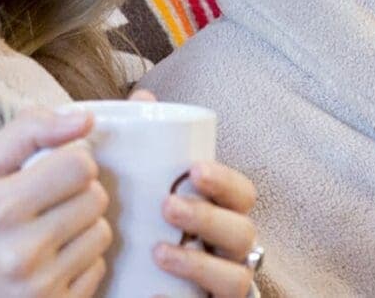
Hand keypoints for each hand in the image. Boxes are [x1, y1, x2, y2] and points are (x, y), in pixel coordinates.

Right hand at [0, 107, 114, 297]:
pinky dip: (81, 260)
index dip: (73, 161)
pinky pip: (98, 269)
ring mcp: (39, 288)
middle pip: (96, 198)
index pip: (79, 165)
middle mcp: (21, 252)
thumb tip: (86, 120)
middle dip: (79, 192)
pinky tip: (52, 258)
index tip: (56, 170)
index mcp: (0, 209)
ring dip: (84, 226)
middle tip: (51, 201)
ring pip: (102, 234)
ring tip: (52, 229)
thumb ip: (29, 131)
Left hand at [130, 89, 259, 297]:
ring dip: (201, 265)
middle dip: (210, 218)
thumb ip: (148, 145)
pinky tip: (155, 296)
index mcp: (223, 214)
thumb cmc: (148, 227)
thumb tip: (144, 97)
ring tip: (160, 252)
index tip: (194, 169)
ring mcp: (222, 286)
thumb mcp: (148, 186)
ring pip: (236, 279)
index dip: (225, 181)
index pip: (242, 195)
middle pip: (244, 234)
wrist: (131, 285)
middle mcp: (230, 251)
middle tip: (167, 205)